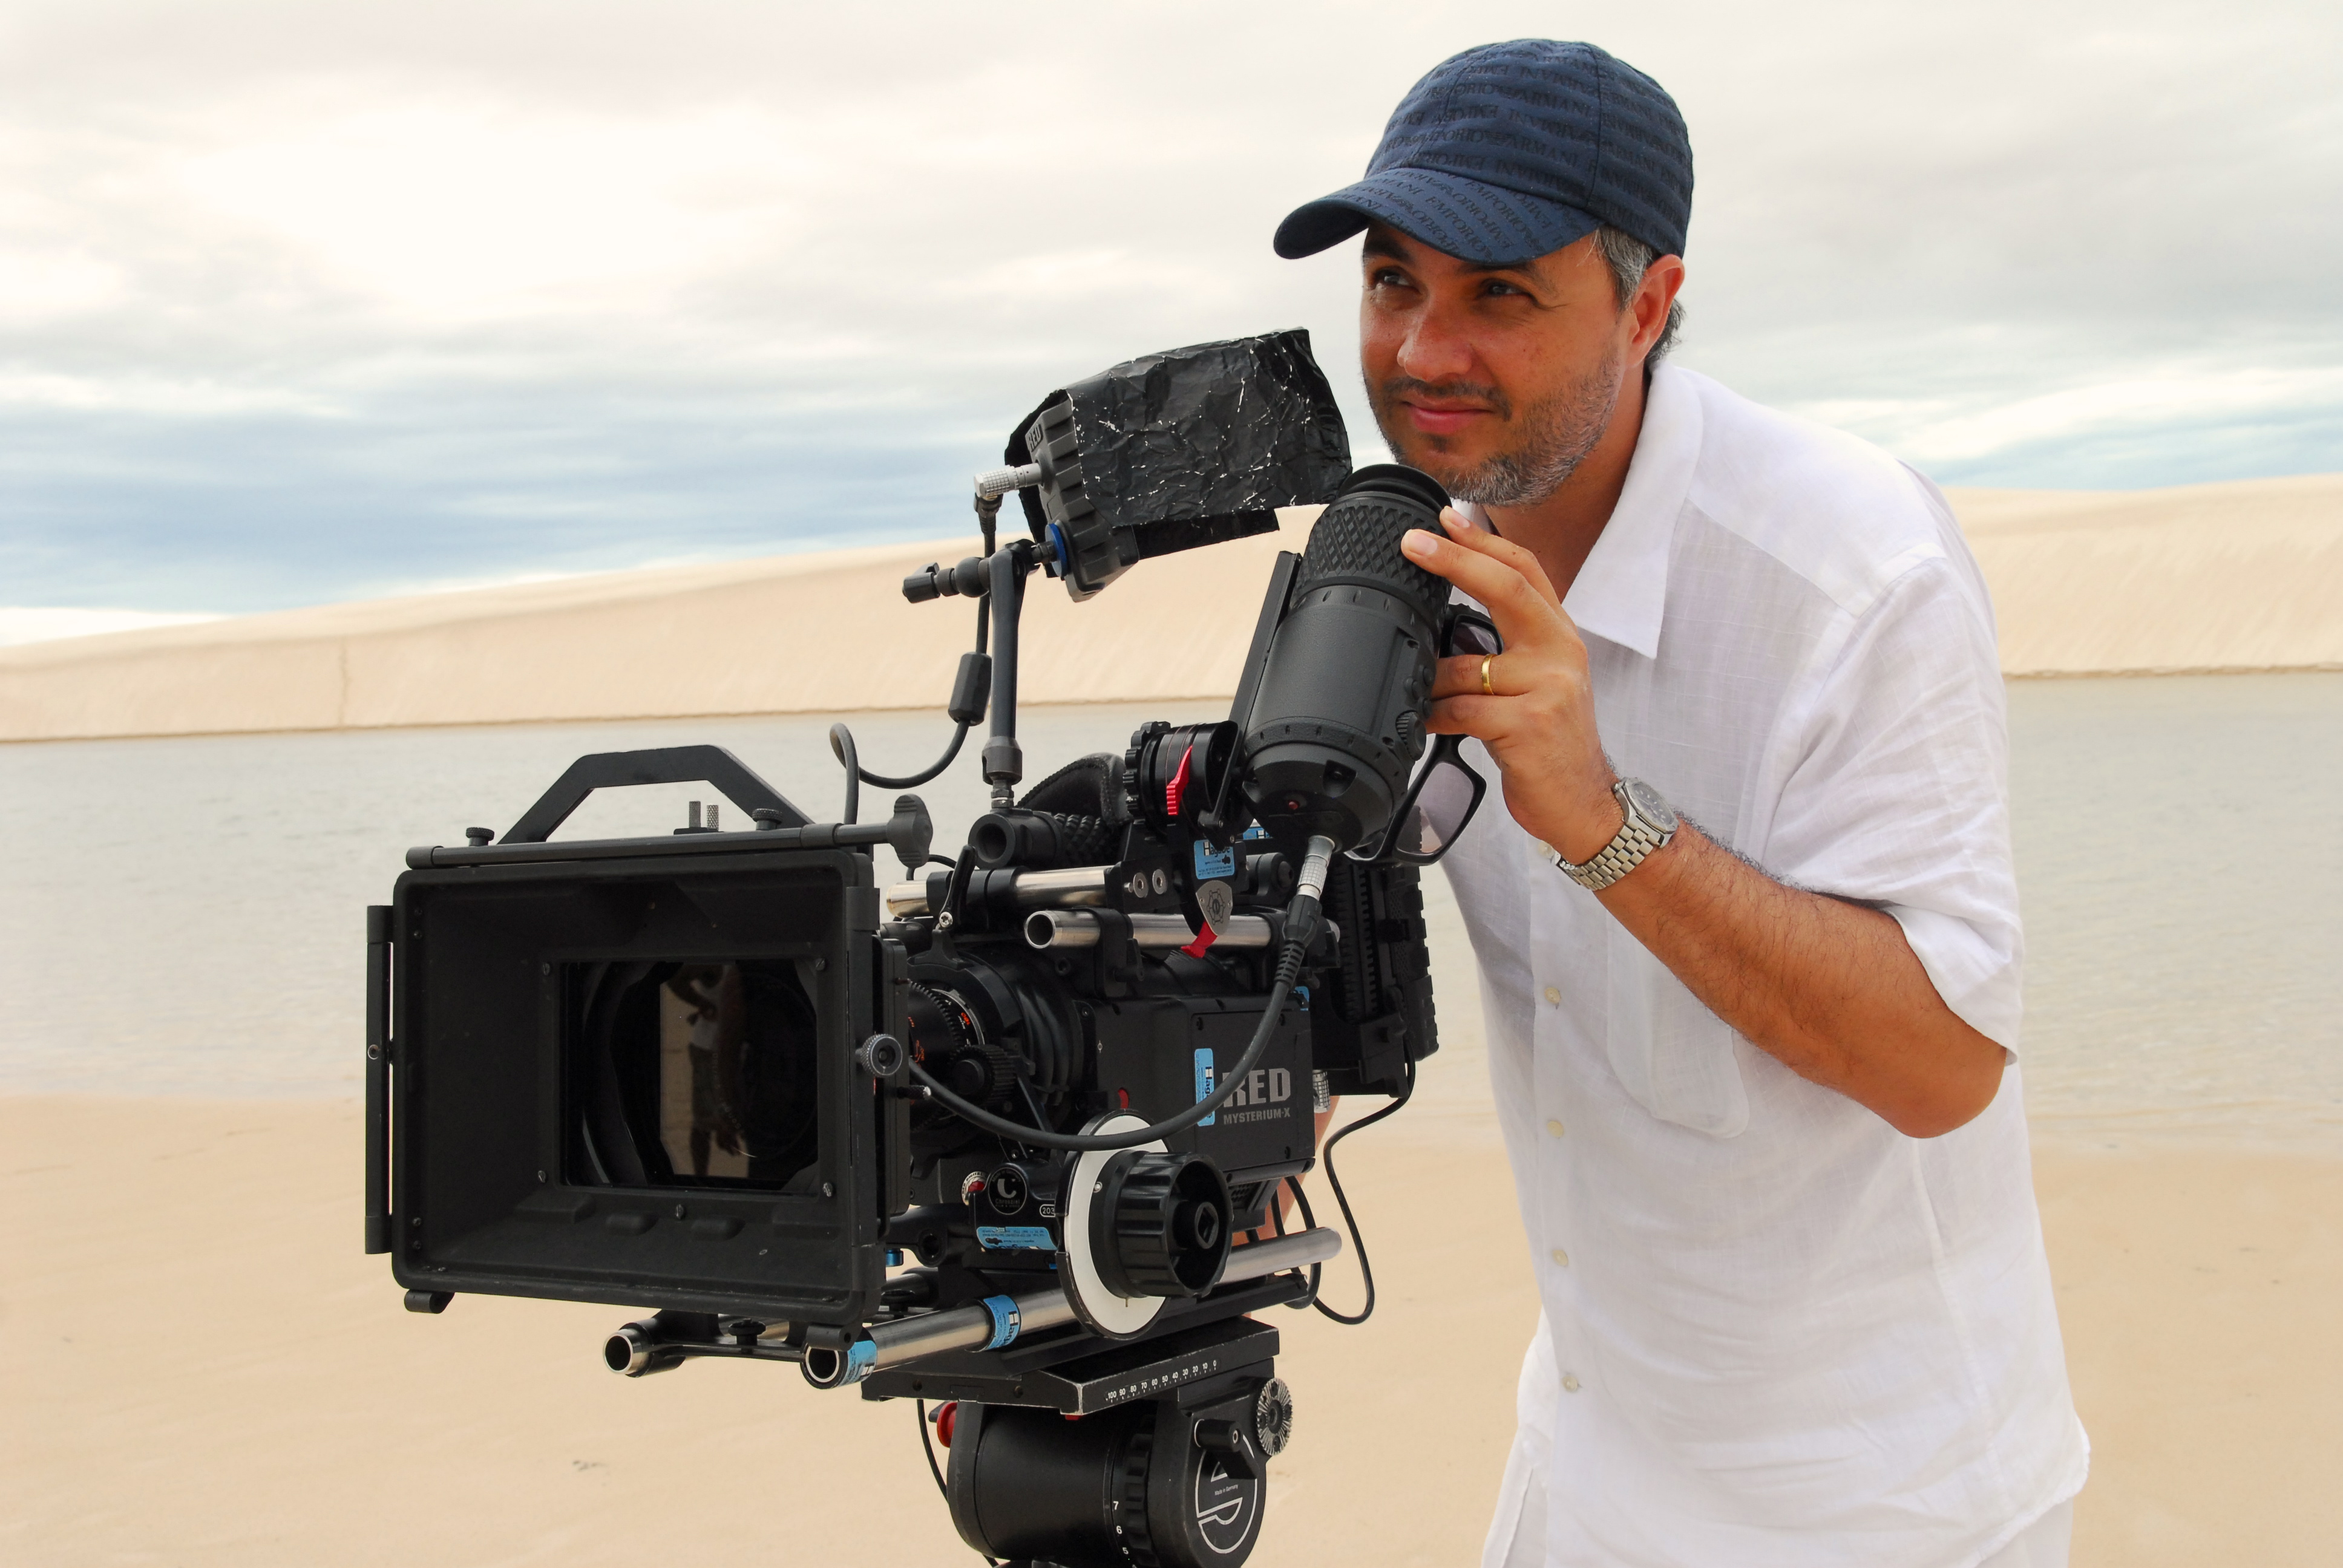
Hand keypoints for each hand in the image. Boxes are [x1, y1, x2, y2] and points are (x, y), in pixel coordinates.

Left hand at [1401, 509, 1623, 860]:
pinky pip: (1461, 710)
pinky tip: (1421, 722)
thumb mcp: (1542, 684)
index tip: (1445, 520)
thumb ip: (1509, 647)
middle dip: (1456, 560)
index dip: (1484, 541)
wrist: (1584, 804)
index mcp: (1560, 636)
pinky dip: (1431, 715)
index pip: (1525, 571)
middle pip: (1506, 588)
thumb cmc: (1552, 744)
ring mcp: (1548, 688)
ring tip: (1414, 690)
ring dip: (1427, 678)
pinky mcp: (1529, 725)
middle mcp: (1560, 653)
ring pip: (1466, 665)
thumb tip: (1446, 620)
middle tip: (1415, 543)